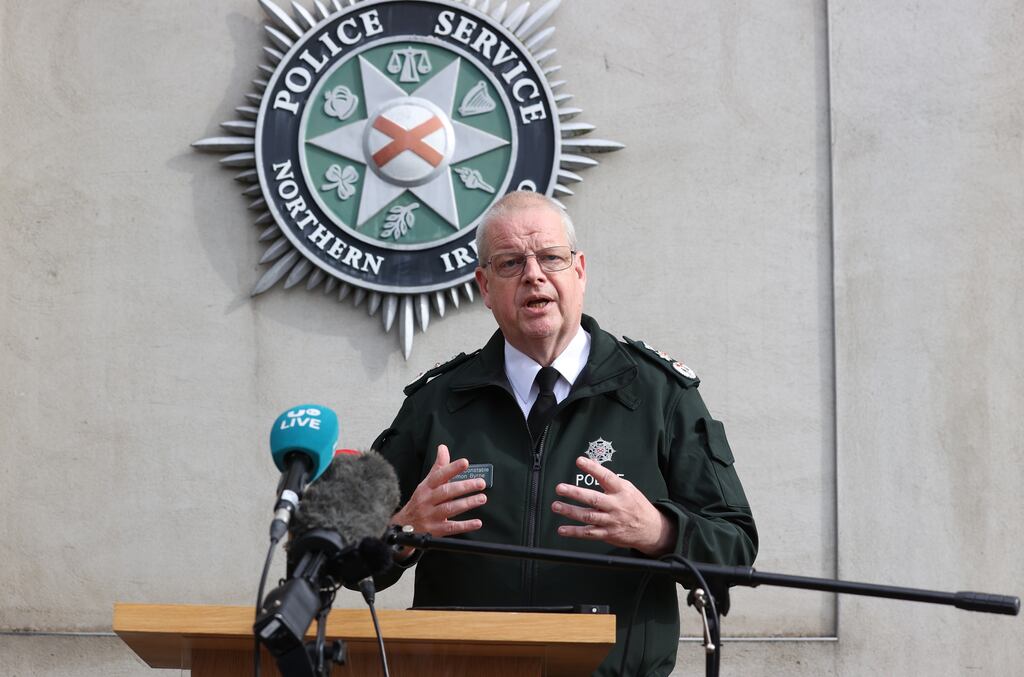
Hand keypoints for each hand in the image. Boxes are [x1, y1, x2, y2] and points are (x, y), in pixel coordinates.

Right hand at [391, 444, 486, 558]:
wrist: (403, 526)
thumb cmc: (420, 501)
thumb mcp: (426, 483)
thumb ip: (438, 467)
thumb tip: (443, 448)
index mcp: (426, 487)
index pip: (439, 475)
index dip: (452, 468)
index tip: (465, 463)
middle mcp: (427, 500)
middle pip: (446, 492)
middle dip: (464, 486)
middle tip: (480, 483)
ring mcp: (431, 516)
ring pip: (450, 509)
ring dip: (467, 503)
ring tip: (481, 498)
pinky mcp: (435, 530)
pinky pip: (452, 528)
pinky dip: (465, 525)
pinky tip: (477, 522)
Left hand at [552, 456, 675, 556]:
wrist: (651, 529)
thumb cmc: (637, 505)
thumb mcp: (628, 488)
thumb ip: (609, 478)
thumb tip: (593, 462)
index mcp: (621, 491)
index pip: (606, 477)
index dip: (593, 468)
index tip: (580, 461)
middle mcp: (615, 505)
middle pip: (593, 498)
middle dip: (575, 493)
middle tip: (560, 488)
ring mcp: (611, 521)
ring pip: (588, 516)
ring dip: (570, 511)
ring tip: (556, 506)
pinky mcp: (607, 534)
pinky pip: (588, 533)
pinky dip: (574, 532)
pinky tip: (562, 529)